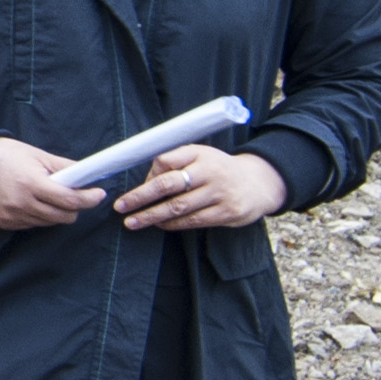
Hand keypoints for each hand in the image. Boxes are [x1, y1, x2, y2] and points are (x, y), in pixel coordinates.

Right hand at [0, 137, 103, 233]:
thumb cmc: (8, 156)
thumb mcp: (38, 155)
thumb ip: (64, 167)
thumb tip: (87, 174)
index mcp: (31, 183)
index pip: (69, 200)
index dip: (88, 199)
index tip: (98, 194)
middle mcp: (22, 203)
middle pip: (63, 216)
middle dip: (74, 207)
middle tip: (75, 195)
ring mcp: (12, 216)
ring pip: (49, 223)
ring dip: (56, 212)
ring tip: (49, 196)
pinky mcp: (5, 223)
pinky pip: (33, 225)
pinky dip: (39, 216)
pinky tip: (32, 202)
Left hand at [115, 146, 290, 234]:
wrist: (259, 183)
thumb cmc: (219, 169)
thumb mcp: (201, 156)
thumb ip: (176, 162)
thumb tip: (147, 179)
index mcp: (200, 153)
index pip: (166, 160)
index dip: (148, 174)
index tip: (135, 188)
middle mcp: (210, 172)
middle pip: (168, 185)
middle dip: (140, 197)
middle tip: (121, 206)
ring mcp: (219, 193)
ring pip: (178, 207)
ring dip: (152, 216)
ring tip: (133, 222)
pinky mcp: (227, 213)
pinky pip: (193, 221)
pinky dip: (173, 224)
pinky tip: (159, 225)